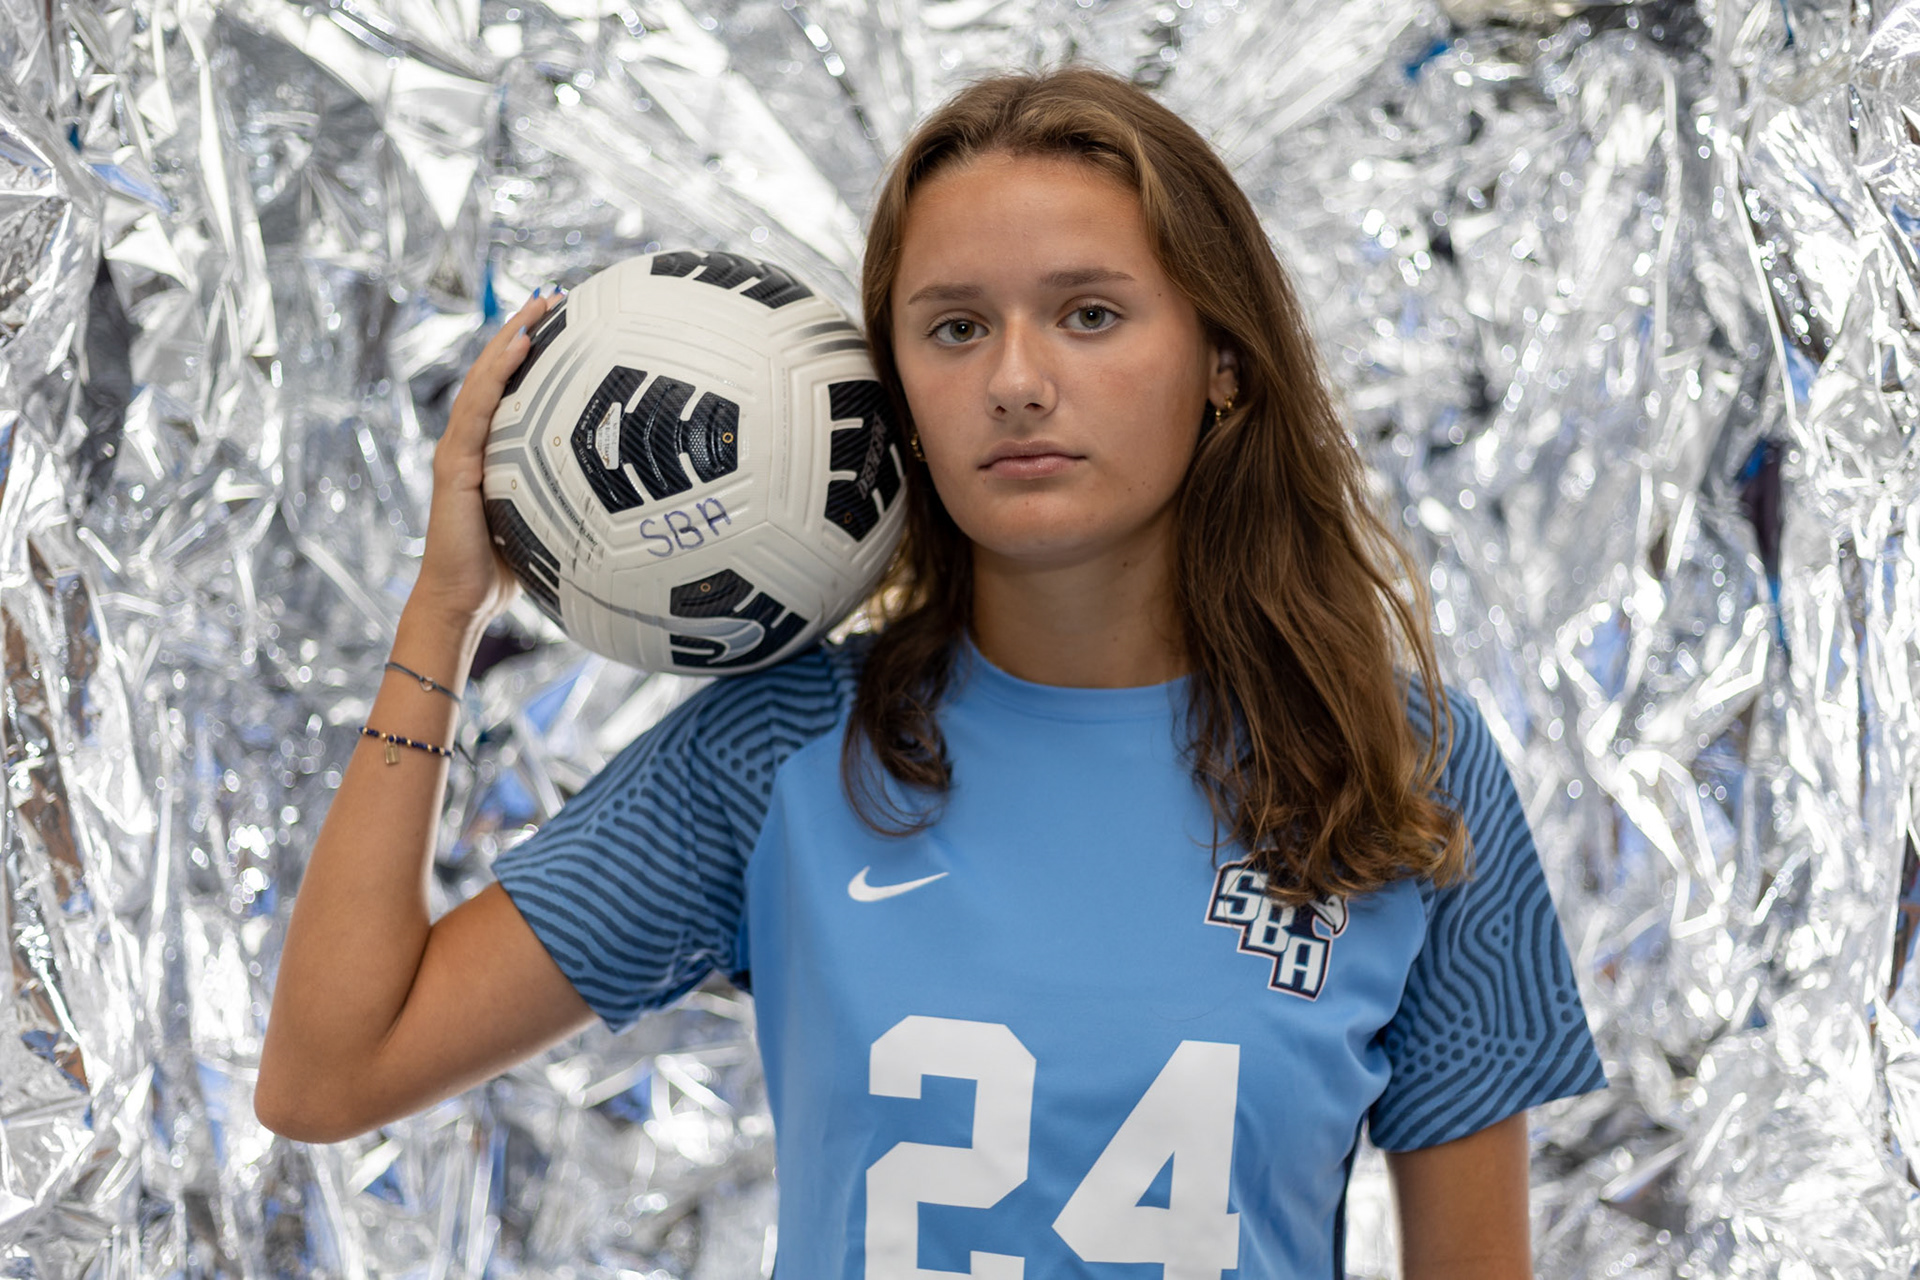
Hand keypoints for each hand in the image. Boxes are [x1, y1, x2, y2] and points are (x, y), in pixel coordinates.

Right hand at [409, 291, 559, 636]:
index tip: (567, 320)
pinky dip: (497, 373)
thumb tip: (631, 492)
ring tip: (540, 305)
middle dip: (525, 329)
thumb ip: (574, 498)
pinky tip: (521, 346)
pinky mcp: (454, 464)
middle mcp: (473, 442)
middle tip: (557, 295)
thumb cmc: (507, 569)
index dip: (534, 352)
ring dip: (511, 337)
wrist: (463, 602)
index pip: (513, 390)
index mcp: (494, 451)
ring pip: (484, 379)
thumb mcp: (549, 522)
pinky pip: (478, 409)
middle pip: (497, 372)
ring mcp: (459, 449)